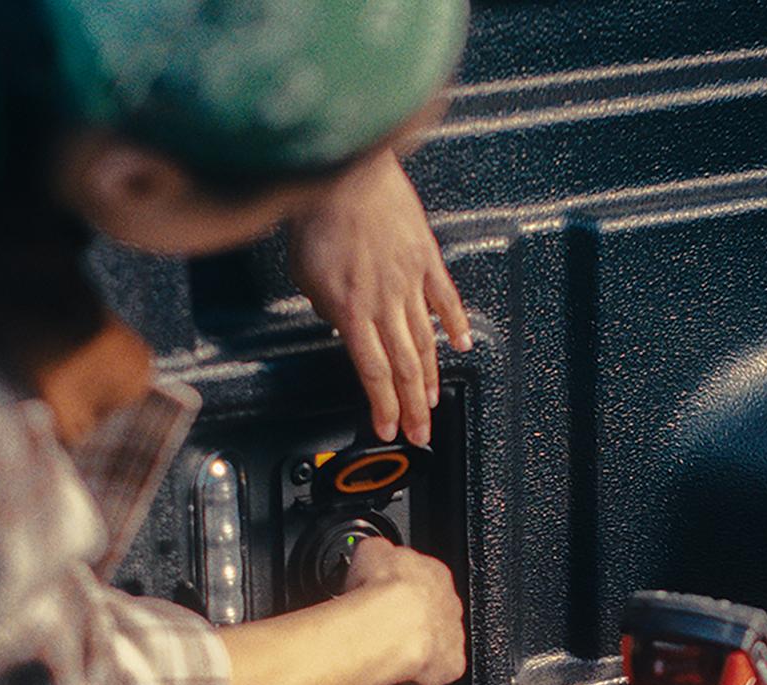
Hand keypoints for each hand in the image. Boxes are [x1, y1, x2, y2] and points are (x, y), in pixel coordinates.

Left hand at [287, 150, 471, 446]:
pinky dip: (456, 324)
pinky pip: (446, 298)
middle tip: (421, 433)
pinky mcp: (426, 257)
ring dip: (429, 376)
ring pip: (425, 341)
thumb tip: (336, 320)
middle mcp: (385, 302)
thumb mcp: (305, 273)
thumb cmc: (319, 213)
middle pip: (403, 368)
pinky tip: (462, 343)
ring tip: (433, 401)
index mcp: (352, 310)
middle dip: (412, 407)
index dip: (382, 406)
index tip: (388, 428)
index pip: (371, 372)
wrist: (343, 171)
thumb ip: (324, 304)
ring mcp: (410, 280)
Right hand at [343, 537, 466, 684]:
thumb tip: (373, 551)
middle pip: (433, 611)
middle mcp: (450, 603)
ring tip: (390, 652)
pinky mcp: (451, 665)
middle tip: (385, 626)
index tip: (384, 595)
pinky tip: (402, 674)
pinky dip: (423, 676)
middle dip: (412, 619)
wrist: (389, 626)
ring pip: (437, 642)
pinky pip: (438, 672)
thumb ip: (378, 550)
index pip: (424, 578)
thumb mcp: (371, 550)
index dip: (402, 588)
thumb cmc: (382, 588)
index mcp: (436, 572)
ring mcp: (453, 635)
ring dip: (418, 646)